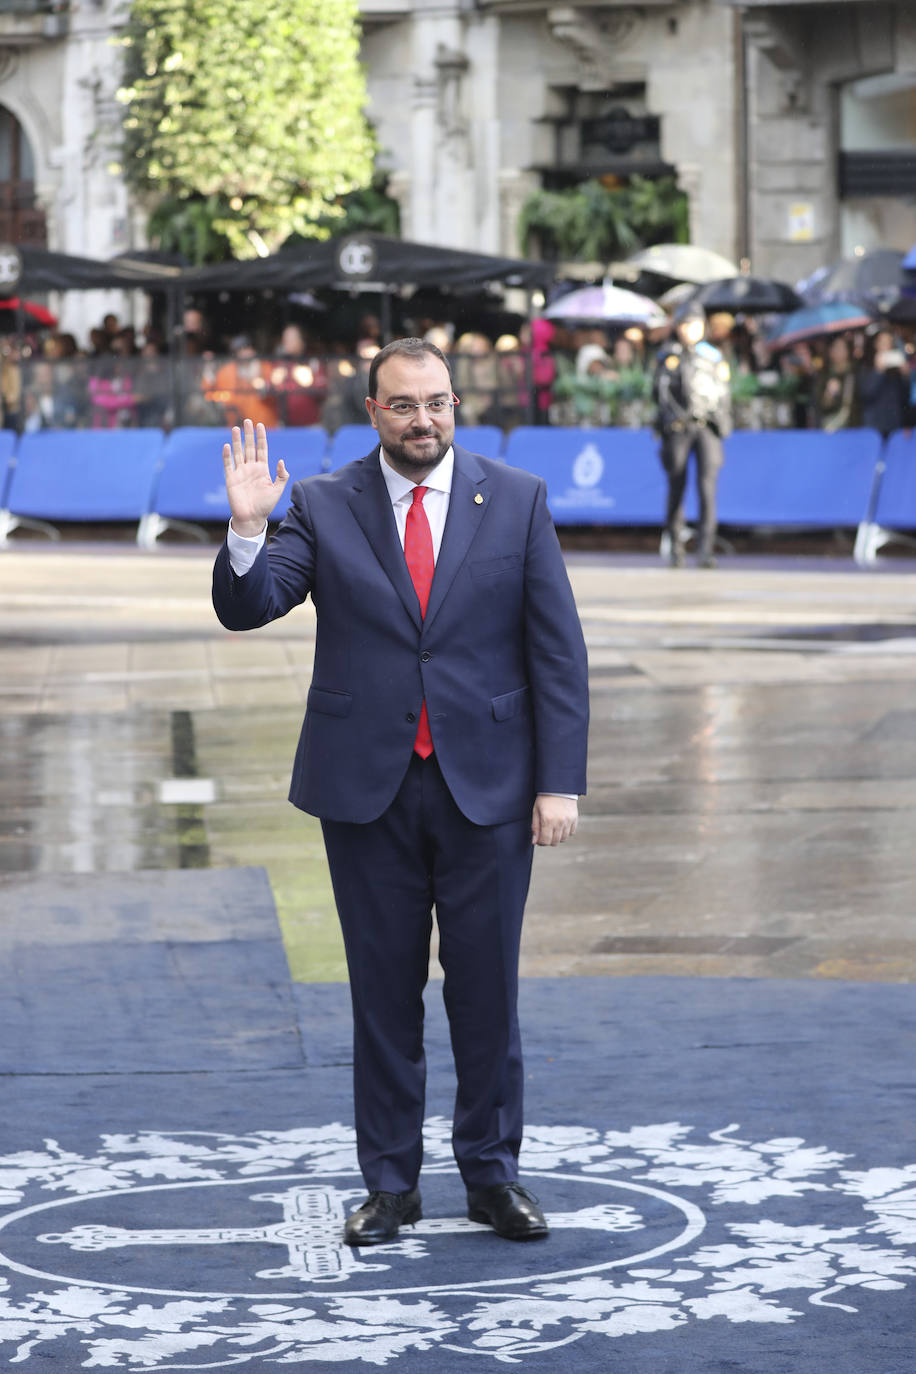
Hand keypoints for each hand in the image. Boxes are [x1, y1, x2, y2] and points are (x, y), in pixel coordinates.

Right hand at [222, 419, 288, 536]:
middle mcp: (251, 468)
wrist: (252, 518)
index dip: (261, 438)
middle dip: (249, 434)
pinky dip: (227, 455)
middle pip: (249, 447)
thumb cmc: (265, 506)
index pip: (262, 449)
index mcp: (262, 469)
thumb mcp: (278, 490)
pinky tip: (227, 446)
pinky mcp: (231, 479)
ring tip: (235, 428)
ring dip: (237, 441)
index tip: (261, 425)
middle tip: (247, 421)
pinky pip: (228, 465)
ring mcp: (240, 473)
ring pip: (238, 453)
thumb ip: (282, 475)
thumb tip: (281, 460)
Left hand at [531, 795, 577, 846]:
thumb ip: (535, 827)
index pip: (545, 841)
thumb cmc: (544, 798)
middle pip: (555, 842)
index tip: (539, 839)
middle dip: (548, 841)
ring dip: (557, 837)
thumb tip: (534, 841)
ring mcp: (568, 821)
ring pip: (563, 839)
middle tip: (545, 834)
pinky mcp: (575, 818)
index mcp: (547, 820)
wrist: (558, 786)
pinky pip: (571, 832)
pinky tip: (561, 826)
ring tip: (553, 829)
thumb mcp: (536, 811)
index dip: (541, 842)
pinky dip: (566, 832)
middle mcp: (559, 822)